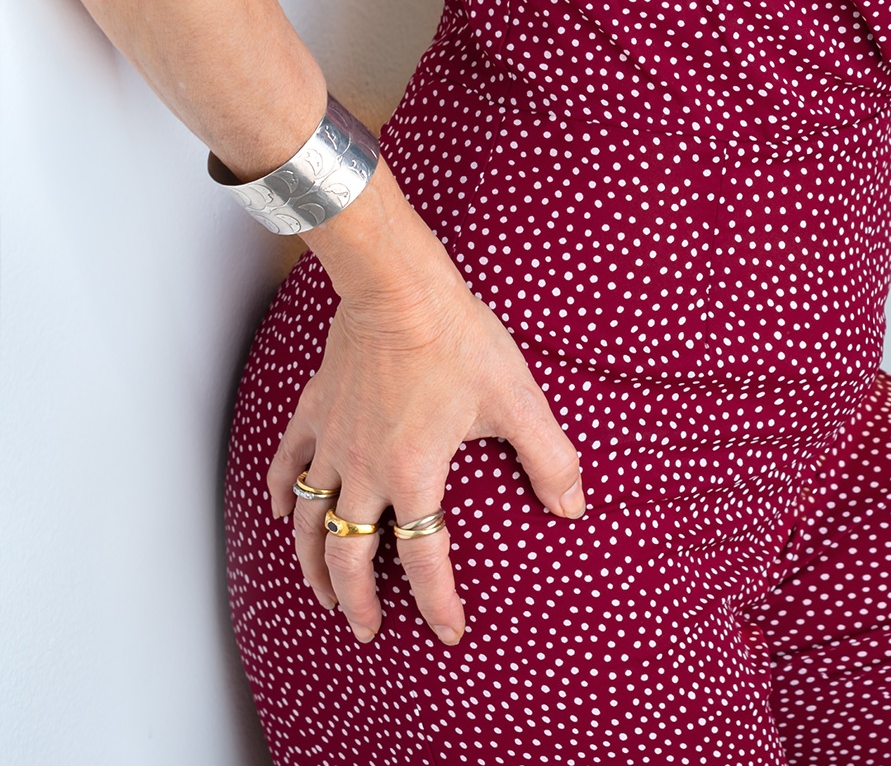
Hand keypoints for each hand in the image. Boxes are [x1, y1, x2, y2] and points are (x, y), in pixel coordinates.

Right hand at [267, 256, 583, 647]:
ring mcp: (333, 441)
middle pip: (349, 555)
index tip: (447, 632)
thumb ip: (548, 457)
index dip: (437, 602)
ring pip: (310, 521)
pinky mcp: (315, 409)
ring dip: (312, 563)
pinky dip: (284, 492)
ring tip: (322, 593)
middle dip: (357, 600)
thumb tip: (573, 506)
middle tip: (366, 629)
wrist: (400, 289)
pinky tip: (284, 512)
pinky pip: (289, 463)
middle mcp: (364, 470)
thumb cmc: (459, 340)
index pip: (423, 559)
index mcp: (413, 475)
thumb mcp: (517, 400)